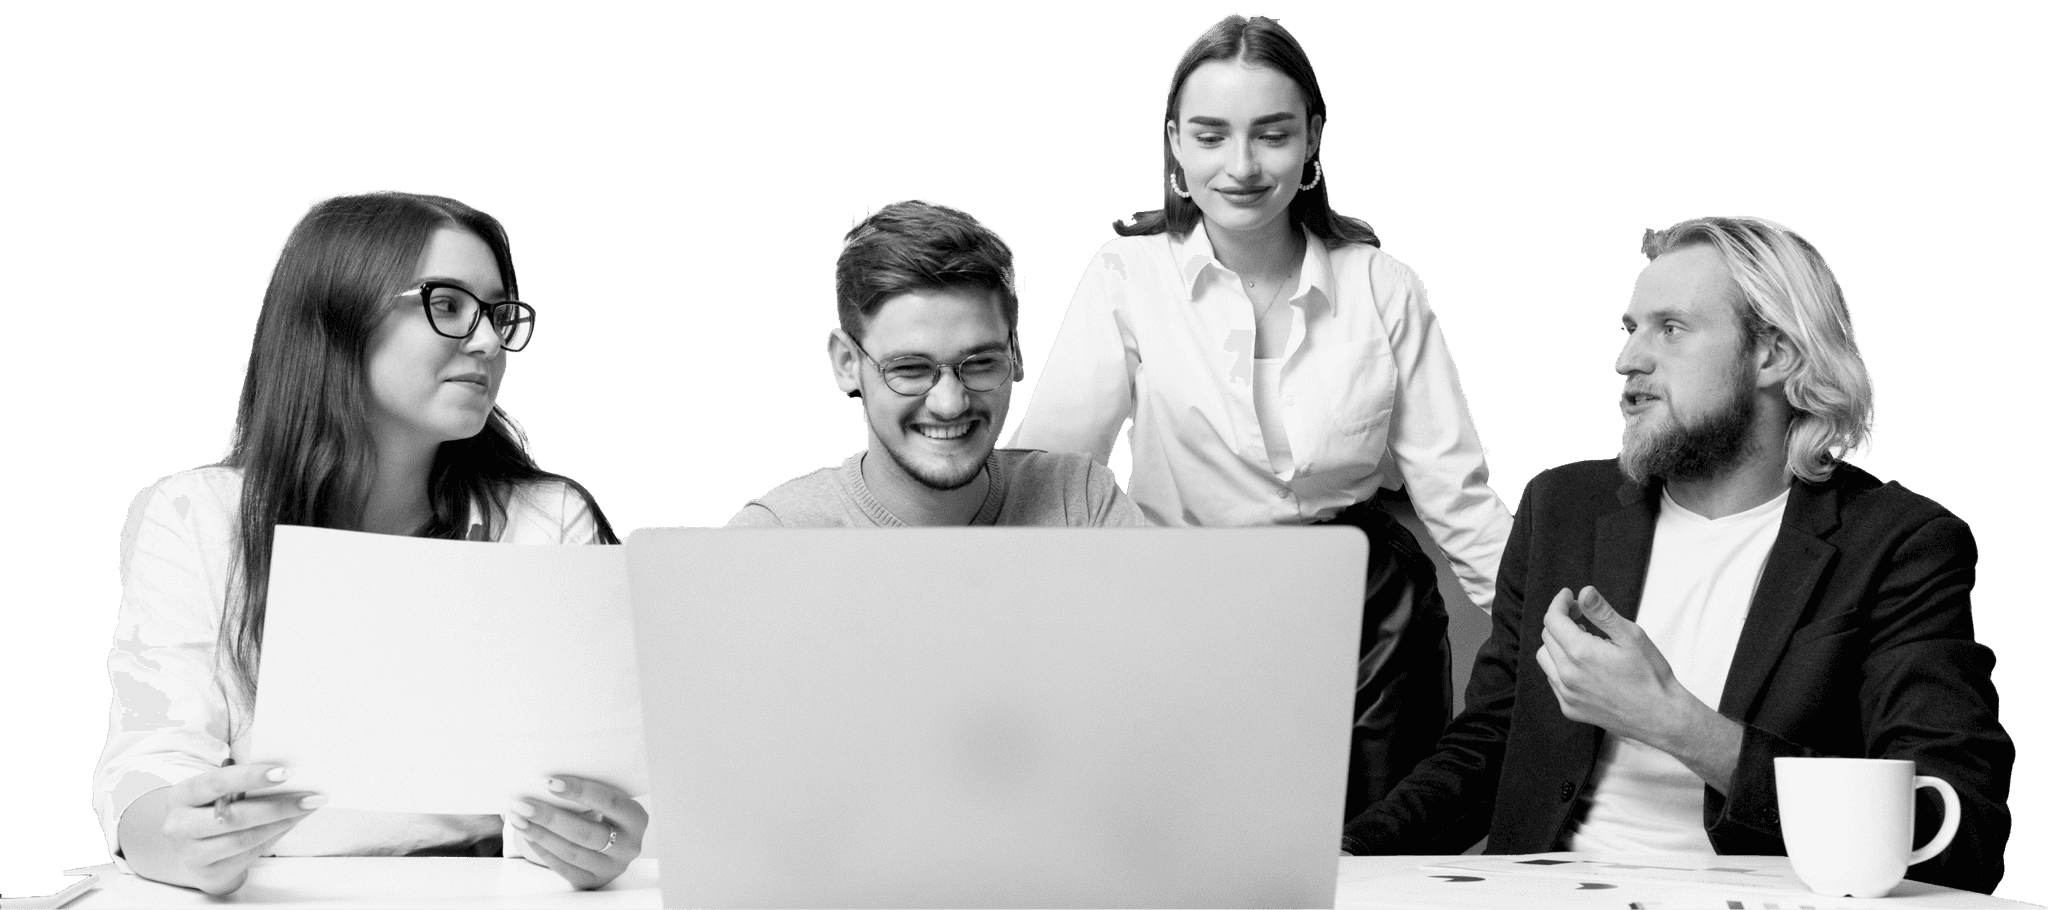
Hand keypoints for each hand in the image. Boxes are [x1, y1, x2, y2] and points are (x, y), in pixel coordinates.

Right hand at [117, 764, 324, 894]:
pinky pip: (248, 853)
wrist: (191, 851)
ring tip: (306, 809)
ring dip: (281, 823)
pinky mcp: (208, 872)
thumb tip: (287, 774)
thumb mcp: (213, 793)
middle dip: (277, 806)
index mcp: (182, 795)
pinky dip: (274, 836)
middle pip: (234, 816)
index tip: (284, 772)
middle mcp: (180, 825)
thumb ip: (239, 783)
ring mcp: (191, 853)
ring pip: (244, 838)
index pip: (217, 782)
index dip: (251, 777)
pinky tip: (291, 823)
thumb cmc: (210, 811)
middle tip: (310, 797)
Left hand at [509, 776, 646, 889]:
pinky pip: (562, 866)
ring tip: (518, 818)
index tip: (550, 782)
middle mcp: (628, 846)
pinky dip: (542, 849)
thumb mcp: (609, 802)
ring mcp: (611, 867)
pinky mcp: (592, 881)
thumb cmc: (607, 814)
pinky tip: (528, 835)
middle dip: (551, 818)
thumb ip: (590, 794)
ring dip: (540, 834)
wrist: (614, 845)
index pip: (608, 802)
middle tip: (524, 805)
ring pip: (571, 851)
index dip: (579, 791)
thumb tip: (549, 783)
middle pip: (586, 832)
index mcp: (636, 819)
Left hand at [1534, 585, 1697, 745]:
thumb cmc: (1651, 675)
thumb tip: (1583, 592)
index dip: (1559, 603)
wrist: (1661, 717)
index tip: (1569, 596)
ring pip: (1546, 658)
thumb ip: (1603, 612)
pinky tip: (1583, 665)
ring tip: (1583, 640)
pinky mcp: (1570, 709)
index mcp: (1581, 653)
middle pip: (1548, 637)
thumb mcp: (1632, 636)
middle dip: (1560, 621)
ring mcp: (1566, 695)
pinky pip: (1553, 680)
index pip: (1553, 619)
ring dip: (1557, 644)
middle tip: (1581, 615)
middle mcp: (1567, 675)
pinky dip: (1561, 666)